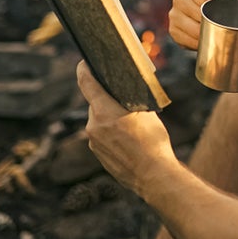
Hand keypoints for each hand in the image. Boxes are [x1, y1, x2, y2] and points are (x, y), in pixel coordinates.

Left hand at [77, 61, 177, 195]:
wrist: (153, 176)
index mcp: (104, 111)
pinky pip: (102, 136)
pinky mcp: (97, 154)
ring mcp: (93, 142)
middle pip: (96, 103)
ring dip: (111, 118)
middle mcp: (93, 125)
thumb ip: (130, 101)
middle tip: (125, 101)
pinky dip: (111, 133)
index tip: (85, 62)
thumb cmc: (154, 142)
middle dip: (108, 100)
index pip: (86, 82)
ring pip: (99, 120)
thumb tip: (124, 93)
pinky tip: (128, 140)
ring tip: (131, 127)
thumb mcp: (147, 113)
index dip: (84, 69)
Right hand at [168, 0, 237, 49]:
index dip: (216, 7)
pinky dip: (198, 43)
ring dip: (205, 34)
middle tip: (222, 26)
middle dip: (212, 22)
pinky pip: (186, 40)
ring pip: (192, 29)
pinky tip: (205, 40)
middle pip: (198, 15)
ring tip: (215, 34)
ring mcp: (174, 15)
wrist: (211, 14)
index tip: (224, 13)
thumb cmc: (221, 1)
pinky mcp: (173, 30)